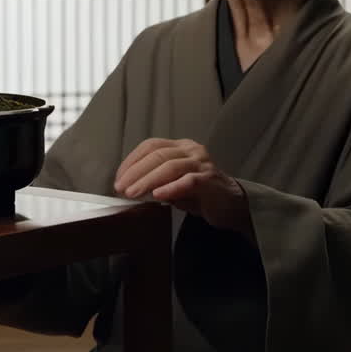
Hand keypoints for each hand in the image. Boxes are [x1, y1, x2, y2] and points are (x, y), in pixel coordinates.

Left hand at [114, 138, 253, 237]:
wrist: (231, 205)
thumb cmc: (200, 194)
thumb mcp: (173, 183)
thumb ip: (155, 181)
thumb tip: (129, 186)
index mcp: (180, 147)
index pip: (150, 146)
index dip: (131, 161)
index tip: (118, 178)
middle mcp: (191, 150)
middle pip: (158, 155)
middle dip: (135, 172)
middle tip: (121, 188)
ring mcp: (202, 163)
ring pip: (170, 166)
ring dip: (147, 180)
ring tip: (133, 193)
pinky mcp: (210, 180)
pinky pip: (188, 181)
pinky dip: (171, 188)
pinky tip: (158, 195)